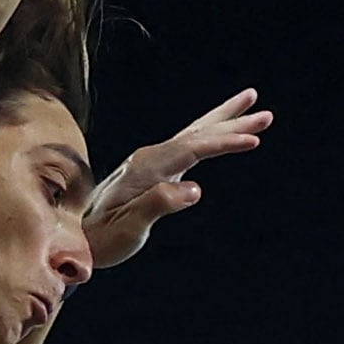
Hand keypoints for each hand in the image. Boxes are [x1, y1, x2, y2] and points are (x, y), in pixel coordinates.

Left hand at [85, 88, 271, 267]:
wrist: (77, 239)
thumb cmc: (103, 238)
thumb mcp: (129, 228)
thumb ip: (158, 205)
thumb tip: (194, 189)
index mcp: (145, 168)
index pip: (192, 149)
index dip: (224, 143)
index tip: (253, 140)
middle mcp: (148, 158)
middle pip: (198, 133)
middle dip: (233, 121)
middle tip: (266, 112)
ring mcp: (151, 161)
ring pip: (195, 134)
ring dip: (225, 120)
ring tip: (253, 105)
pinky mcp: (154, 170)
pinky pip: (189, 146)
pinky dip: (210, 135)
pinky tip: (221, 133)